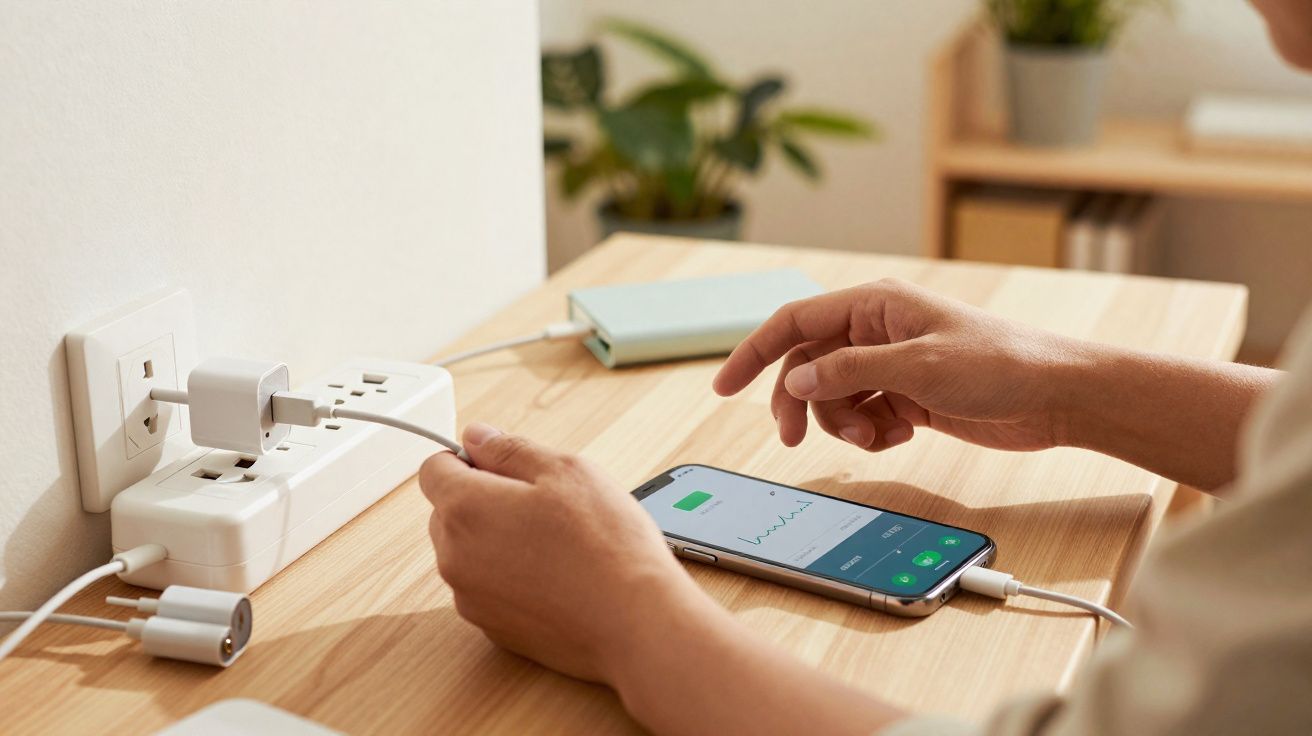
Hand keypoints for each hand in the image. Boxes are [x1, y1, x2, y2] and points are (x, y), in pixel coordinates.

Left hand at [418, 423, 704, 682]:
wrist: (635, 623)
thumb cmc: (607, 544)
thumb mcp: (565, 471)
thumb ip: (509, 450)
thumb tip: (475, 437)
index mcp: (465, 508)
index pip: (434, 468)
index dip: (469, 459)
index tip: (504, 465)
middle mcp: (454, 556)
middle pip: (447, 512)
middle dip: (483, 500)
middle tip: (542, 504)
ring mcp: (470, 597)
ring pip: (468, 551)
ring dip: (496, 540)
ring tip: (555, 544)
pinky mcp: (491, 628)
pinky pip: (487, 587)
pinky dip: (510, 577)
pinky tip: (555, 576)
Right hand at [713, 278, 1078, 452]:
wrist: (1057, 396)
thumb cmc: (999, 363)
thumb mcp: (917, 366)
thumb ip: (850, 371)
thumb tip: (796, 382)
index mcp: (874, 305)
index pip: (794, 322)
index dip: (754, 352)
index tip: (724, 387)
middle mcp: (876, 331)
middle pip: (808, 366)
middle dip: (799, 404)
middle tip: (791, 439)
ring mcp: (891, 365)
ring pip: (834, 398)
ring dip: (842, 424)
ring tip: (875, 437)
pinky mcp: (908, 397)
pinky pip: (863, 417)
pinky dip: (870, 434)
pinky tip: (900, 436)